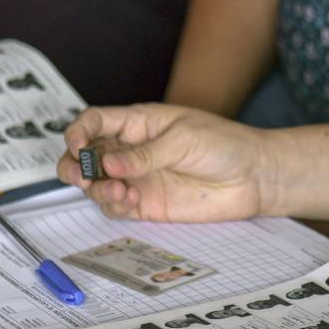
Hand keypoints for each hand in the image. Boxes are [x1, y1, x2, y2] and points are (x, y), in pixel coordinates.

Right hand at [57, 104, 272, 221]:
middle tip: (82, 177)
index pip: (95, 122)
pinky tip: (130, 201)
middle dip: (74, 166)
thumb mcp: (183, 139)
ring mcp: (138, 178)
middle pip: (86, 156)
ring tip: (120, 191)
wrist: (253, 177)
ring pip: (97, 184)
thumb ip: (146, 155)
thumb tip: (111, 165)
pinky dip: (114, 205)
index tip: (77, 145)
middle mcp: (131, 151)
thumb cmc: (224, 145)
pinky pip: (117, 206)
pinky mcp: (147, 204)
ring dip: (97, 189)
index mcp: (138, 123)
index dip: (78, 132)